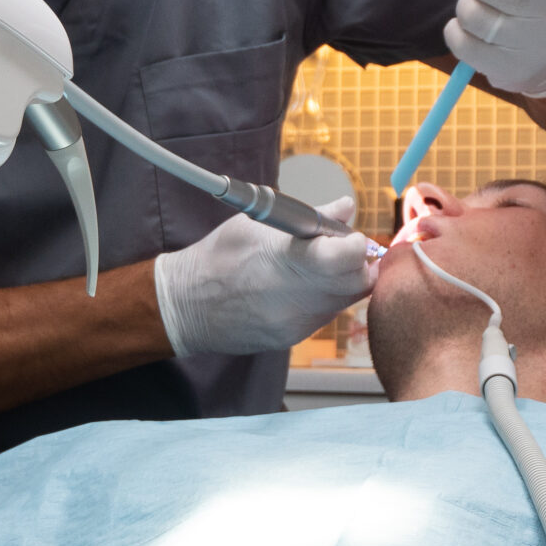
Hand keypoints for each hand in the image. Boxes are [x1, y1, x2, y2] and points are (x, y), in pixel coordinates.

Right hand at [152, 194, 373, 356]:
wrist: (186, 305)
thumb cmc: (220, 256)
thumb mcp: (259, 224)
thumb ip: (311, 217)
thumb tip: (347, 207)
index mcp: (289, 259)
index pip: (350, 256)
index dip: (358, 245)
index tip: (350, 237)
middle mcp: (297, 296)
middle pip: (359, 283)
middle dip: (359, 265)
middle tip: (342, 250)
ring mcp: (296, 322)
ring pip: (345, 301)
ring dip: (343, 282)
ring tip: (315, 266)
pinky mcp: (292, 337)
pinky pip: (324, 316)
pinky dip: (323, 298)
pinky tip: (299, 287)